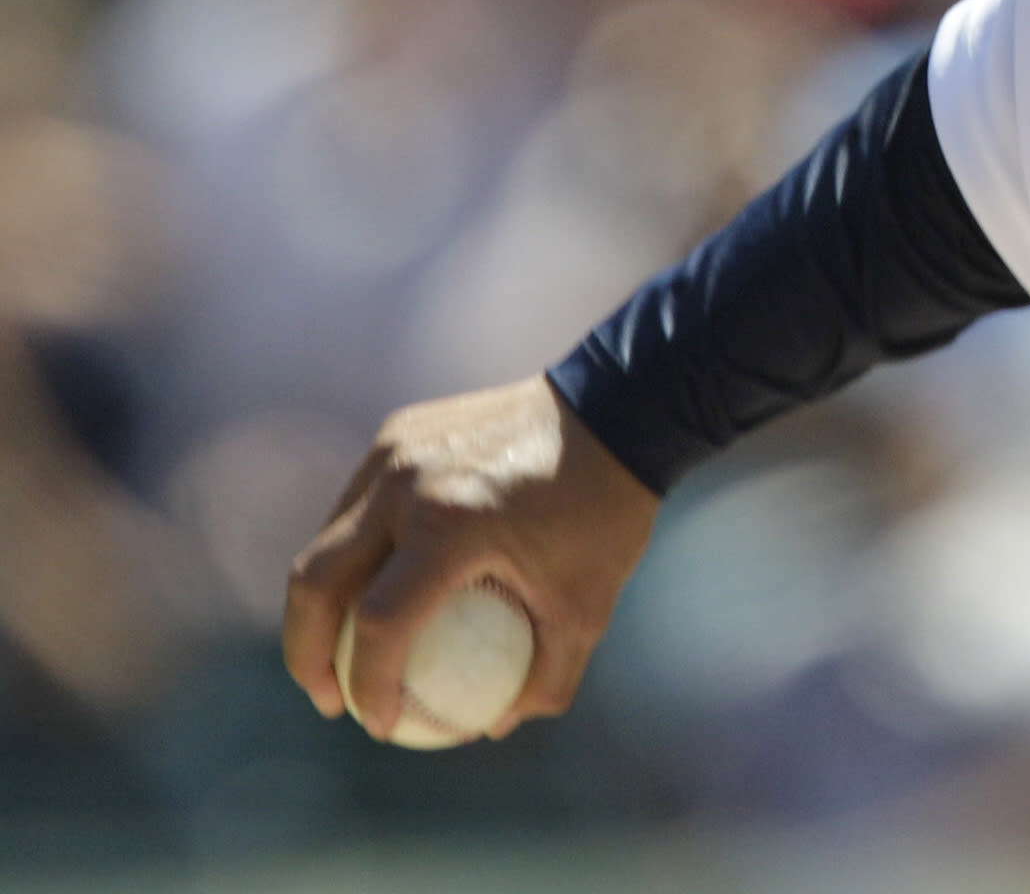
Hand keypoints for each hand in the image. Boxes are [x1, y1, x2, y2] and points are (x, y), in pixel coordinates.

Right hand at [282, 376, 658, 741]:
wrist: (620, 407)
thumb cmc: (608, 512)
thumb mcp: (590, 603)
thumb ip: (548, 675)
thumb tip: (496, 726)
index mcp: (452, 526)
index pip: (380, 624)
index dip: (368, 687)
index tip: (382, 725)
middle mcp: (406, 485)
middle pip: (316, 581)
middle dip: (305, 653)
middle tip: (327, 698)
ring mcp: (395, 451)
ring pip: (326, 539)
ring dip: (320, 603)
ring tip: (339, 652)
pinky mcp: (399, 432)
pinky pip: (356, 503)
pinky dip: (352, 553)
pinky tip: (371, 590)